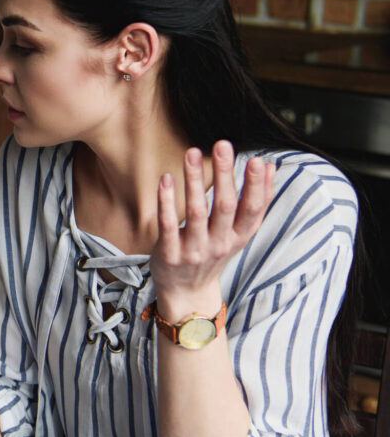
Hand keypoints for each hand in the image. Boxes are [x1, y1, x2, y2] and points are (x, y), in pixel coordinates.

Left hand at [150, 140, 274, 317]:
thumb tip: (269, 166)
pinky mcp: (169, 254)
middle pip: (225, 207)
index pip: (253, 210)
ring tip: (192, 153)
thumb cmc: (213, 252)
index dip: (256, 186)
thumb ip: (256, 201)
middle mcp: (219, 244)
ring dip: (195, 181)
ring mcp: (194, 251)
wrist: (187, 292)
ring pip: (196, 212)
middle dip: (225, 175)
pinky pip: (168, 225)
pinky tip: (166, 178)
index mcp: (239, 237)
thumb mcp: (239, 232)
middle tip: (222, 145)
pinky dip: (167, 201)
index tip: (255, 159)